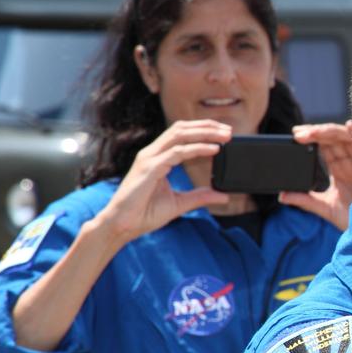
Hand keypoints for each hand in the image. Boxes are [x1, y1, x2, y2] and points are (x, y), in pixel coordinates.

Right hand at [94, 120, 231, 243]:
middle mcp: (152, 154)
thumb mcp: (180, 203)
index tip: (224, 134)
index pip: (181, 135)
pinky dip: (198, 149)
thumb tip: (223, 196)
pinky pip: (177, 153)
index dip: (203, 130)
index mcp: (158, 158)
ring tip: (225, 136)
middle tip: (229, 131)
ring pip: (180, 135)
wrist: (122, 226)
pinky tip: (214, 150)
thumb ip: (200, 196)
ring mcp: (150, 159)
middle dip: (207, 127)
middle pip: (181, 129)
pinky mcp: (150, 168)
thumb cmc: (144, 214)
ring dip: (205, 133)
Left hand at [279, 121, 351, 230]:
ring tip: (312, 132)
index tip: (294, 137)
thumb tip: (282, 196)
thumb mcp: (326, 209)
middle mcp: (350, 162)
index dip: (310, 139)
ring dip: (329, 132)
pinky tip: (349, 127)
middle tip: (298, 134)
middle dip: (316, 133)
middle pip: (333, 139)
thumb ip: (305, 201)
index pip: (324, 147)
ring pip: (345, 138)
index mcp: (340, 169)